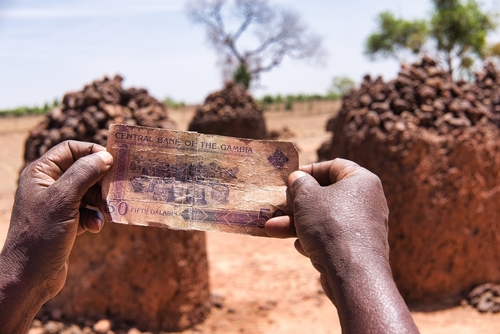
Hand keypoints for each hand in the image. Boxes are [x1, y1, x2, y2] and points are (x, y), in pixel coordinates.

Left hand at [0, 140, 112, 332]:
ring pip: (88, 191)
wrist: (29, 278)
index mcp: (41, 173)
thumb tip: (106, 156)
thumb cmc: (41, 235)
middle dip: (100, 181)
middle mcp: (48, 185)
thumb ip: (85, 173)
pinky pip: (86, 210)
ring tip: (106, 212)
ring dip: (100, 201)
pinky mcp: (65, 221)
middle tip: (113, 191)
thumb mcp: (64, 200)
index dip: (92, 152)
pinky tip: (96, 227)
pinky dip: (94, 216)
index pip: (70, 149)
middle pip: (83, 170)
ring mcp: (57, 204)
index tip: (113, 163)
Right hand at [266, 159, 417, 332]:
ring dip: (297, 223)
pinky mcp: (358, 249)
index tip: (291, 178)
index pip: (334, 166)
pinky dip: (314, 239)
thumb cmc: (330, 225)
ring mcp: (364, 227)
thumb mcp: (306, 197)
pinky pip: (332, 237)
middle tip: (279, 205)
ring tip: (272, 229)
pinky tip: (300, 247)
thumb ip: (299, 183)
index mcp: (362, 181)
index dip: (310, 170)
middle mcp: (368, 201)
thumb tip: (298, 178)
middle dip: (297, 203)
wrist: (353, 273)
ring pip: (325, 219)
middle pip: (327, 195)